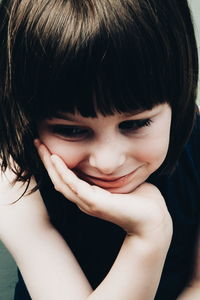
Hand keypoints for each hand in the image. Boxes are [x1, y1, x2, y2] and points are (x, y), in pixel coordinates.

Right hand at [35, 140, 171, 239]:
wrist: (153, 220)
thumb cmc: (140, 201)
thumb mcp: (120, 183)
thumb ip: (110, 173)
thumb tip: (109, 158)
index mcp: (89, 196)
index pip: (65, 179)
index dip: (55, 164)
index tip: (48, 146)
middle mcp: (84, 200)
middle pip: (57, 179)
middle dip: (46, 161)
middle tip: (37, 142)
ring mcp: (88, 203)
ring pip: (60, 182)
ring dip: (49, 164)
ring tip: (41, 147)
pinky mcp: (95, 202)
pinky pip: (73, 185)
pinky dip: (63, 172)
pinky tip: (55, 159)